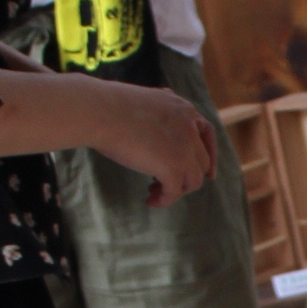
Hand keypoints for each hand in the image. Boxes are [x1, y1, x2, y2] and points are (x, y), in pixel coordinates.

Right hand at [102, 84, 216, 206]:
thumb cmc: (107, 107)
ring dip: (176, 190)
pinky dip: (165, 200)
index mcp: (182, 109)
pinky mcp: (174, 167)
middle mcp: (189, 127)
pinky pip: (175, 192)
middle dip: (187, 176)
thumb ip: (158, 120)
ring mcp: (184, 148)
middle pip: (201, 161)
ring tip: (154, 192)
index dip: (209, 154)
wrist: (96, 110)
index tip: (209, 174)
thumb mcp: (144, 106)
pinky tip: (150, 201)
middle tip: (166, 185)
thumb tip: (158, 142)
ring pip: (193, 180)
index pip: (206, 133)